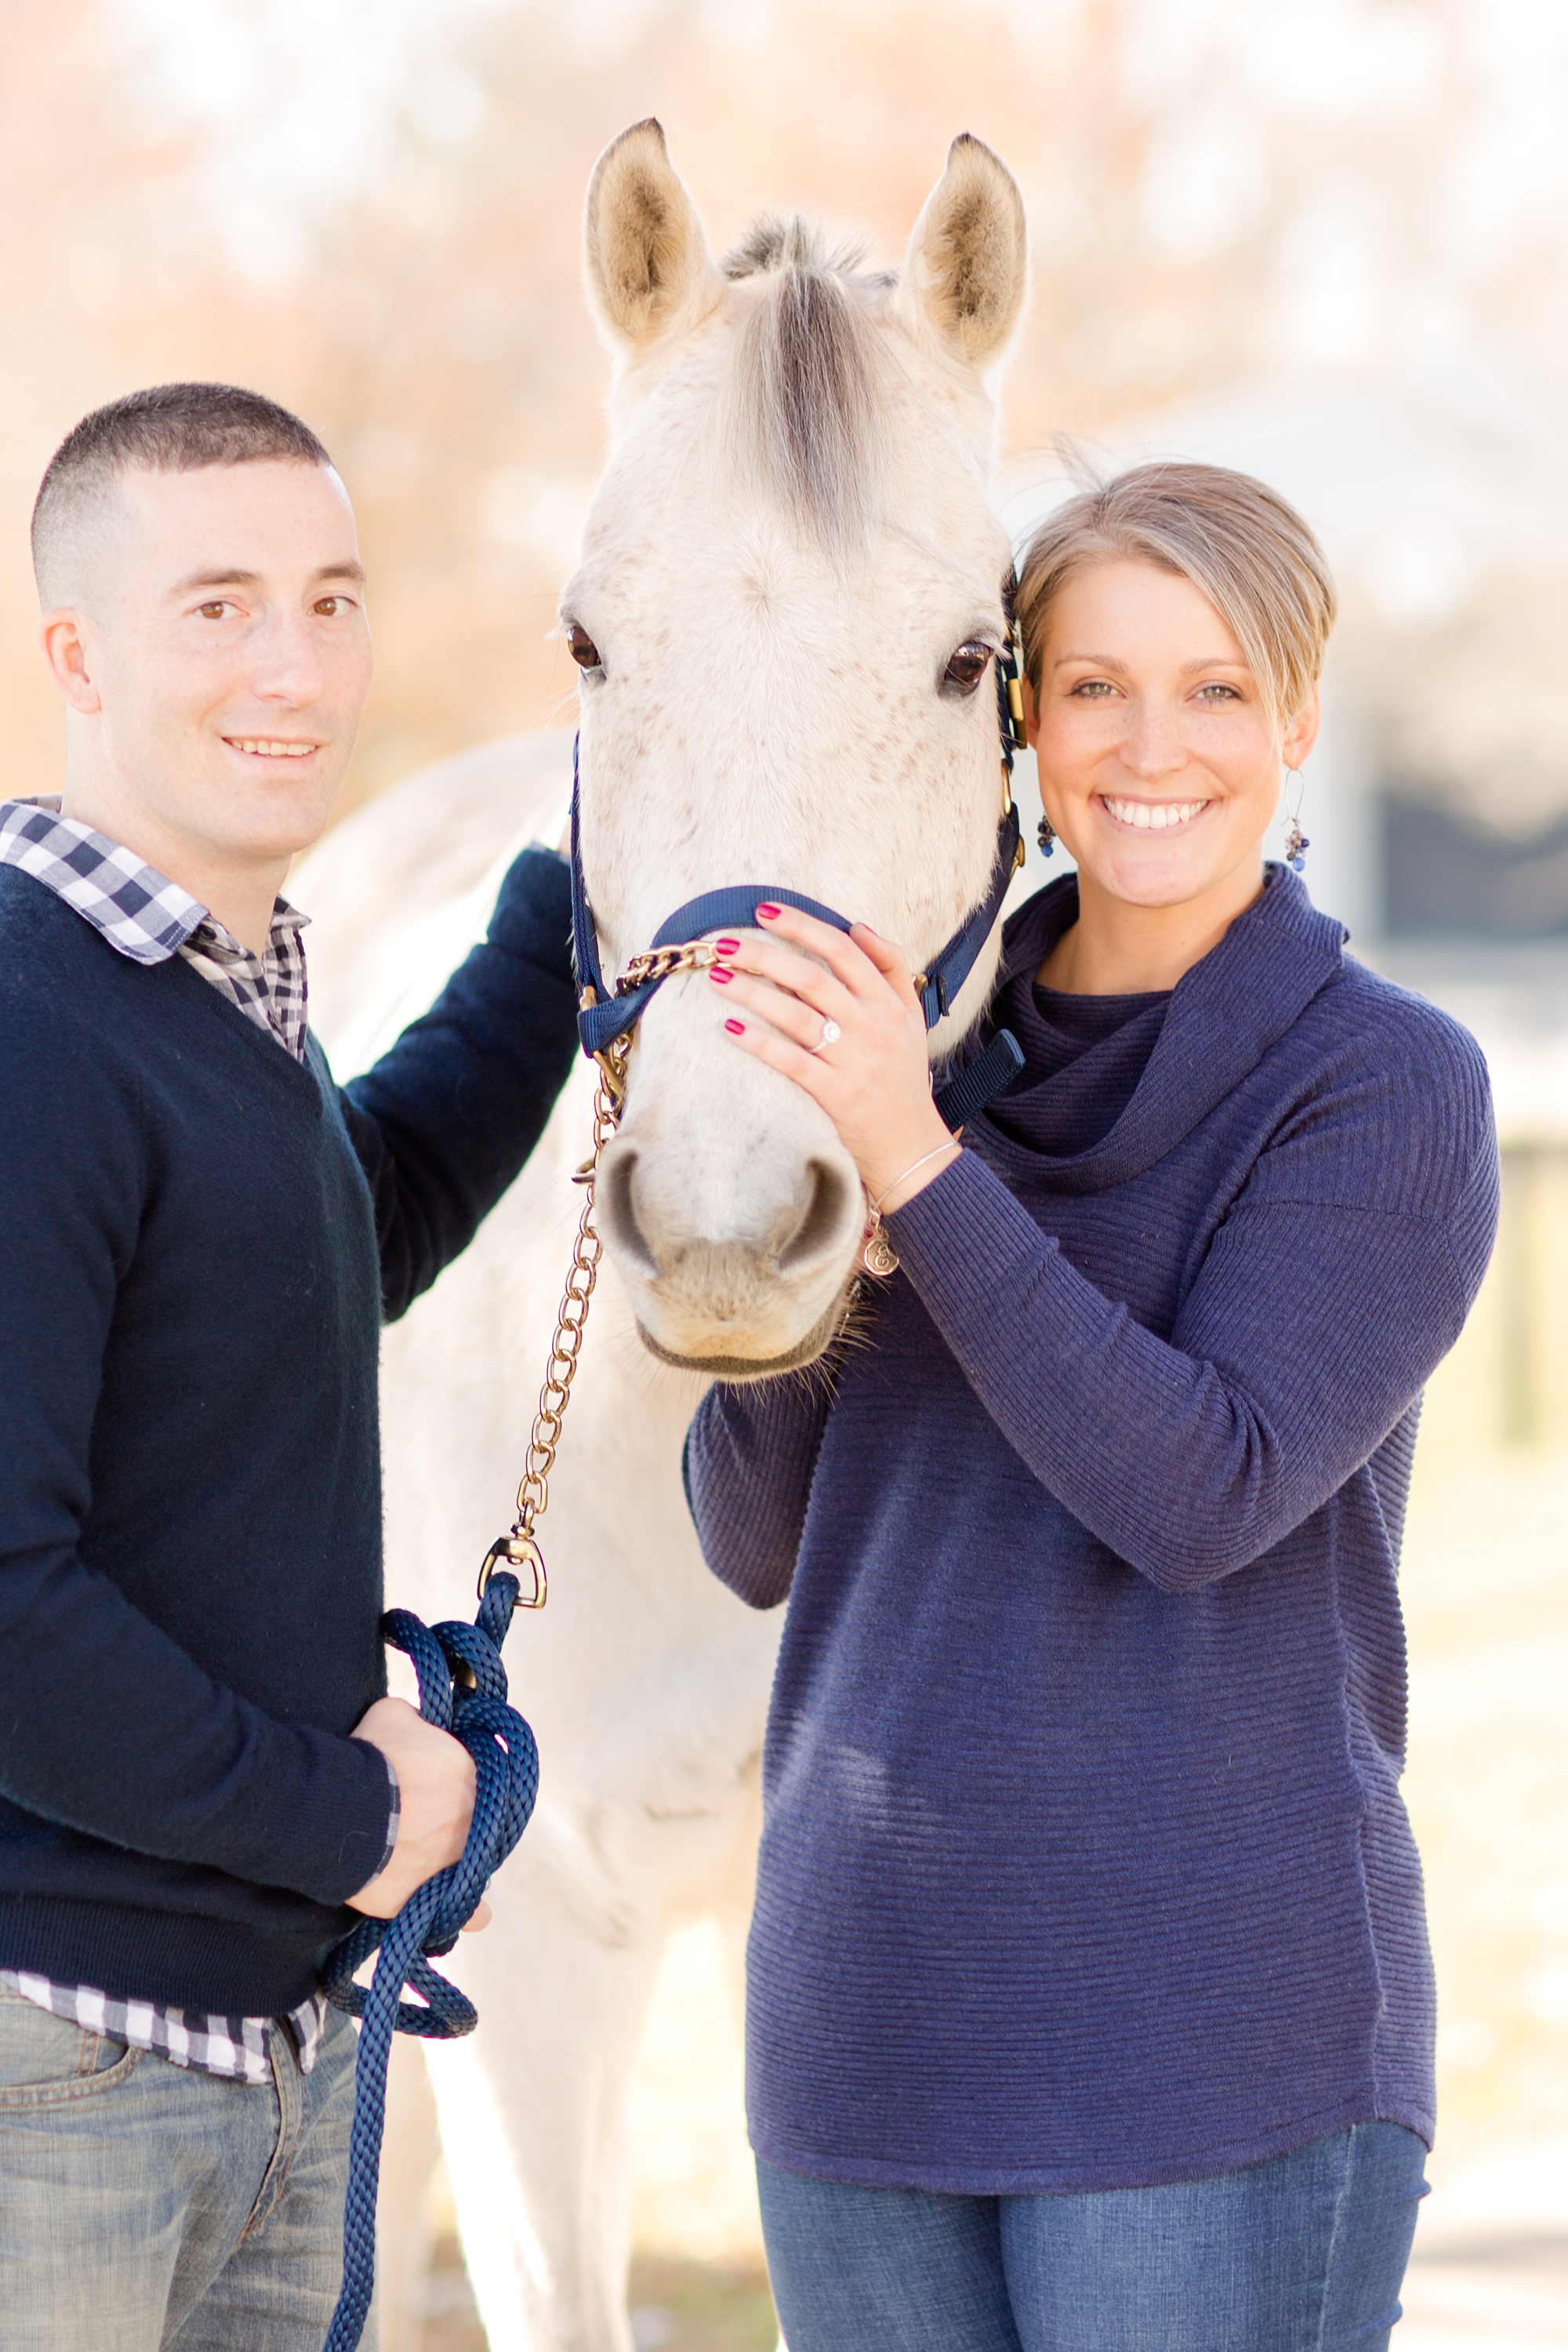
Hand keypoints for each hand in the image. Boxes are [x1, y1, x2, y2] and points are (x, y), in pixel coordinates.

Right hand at [346, 1696, 490, 1931]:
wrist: (343, 1807)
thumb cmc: (369, 1756)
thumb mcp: (395, 1715)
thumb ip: (417, 1722)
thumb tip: (419, 1724)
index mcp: (472, 1773)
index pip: (475, 1780)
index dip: (455, 1786)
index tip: (432, 1789)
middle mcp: (475, 1819)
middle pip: (476, 1824)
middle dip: (456, 1822)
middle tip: (424, 1822)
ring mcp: (457, 1861)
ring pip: (473, 1864)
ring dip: (459, 1862)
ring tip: (434, 1861)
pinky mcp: (434, 1895)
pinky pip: (467, 1910)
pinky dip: (471, 1912)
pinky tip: (475, 1914)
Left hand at [710, 904, 959, 1213]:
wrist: (912, 1144)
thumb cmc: (903, 1076)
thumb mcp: (912, 1018)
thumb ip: (891, 968)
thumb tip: (858, 926)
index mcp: (890, 1003)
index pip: (843, 950)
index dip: (803, 925)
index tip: (765, 911)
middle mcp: (872, 1026)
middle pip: (812, 978)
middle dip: (765, 955)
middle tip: (726, 943)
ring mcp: (853, 1061)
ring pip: (795, 1015)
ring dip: (752, 992)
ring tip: (718, 978)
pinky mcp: (836, 1094)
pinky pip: (791, 1061)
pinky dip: (760, 1042)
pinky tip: (731, 1028)